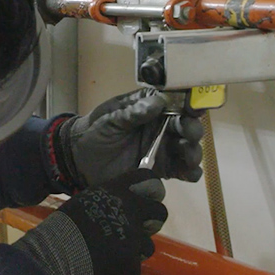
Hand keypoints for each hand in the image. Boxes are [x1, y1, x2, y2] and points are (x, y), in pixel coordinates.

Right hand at [13, 169, 167, 274]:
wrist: (53, 259)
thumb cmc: (62, 228)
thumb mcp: (85, 202)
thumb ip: (108, 201)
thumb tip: (123, 203)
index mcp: (117, 193)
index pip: (150, 181)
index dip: (151, 190)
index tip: (147, 198)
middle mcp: (131, 213)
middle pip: (160, 213)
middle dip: (151, 222)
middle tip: (135, 230)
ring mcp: (134, 241)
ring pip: (147, 246)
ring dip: (133, 251)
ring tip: (110, 256)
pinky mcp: (132, 266)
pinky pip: (134, 270)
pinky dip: (122, 273)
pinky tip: (104, 271)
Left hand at [50, 89, 203, 187]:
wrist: (81, 160)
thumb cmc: (95, 131)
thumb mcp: (110, 119)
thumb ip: (132, 112)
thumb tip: (157, 103)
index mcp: (150, 107)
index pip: (175, 101)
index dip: (188, 102)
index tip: (193, 107)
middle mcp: (162, 125)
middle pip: (186, 125)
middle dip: (192, 128)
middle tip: (189, 134)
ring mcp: (163, 147)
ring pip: (188, 148)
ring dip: (194, 151)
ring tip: (189, 157)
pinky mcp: (162, 168)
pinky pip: (182, 170)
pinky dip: (190, 172)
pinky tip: (189, 173)